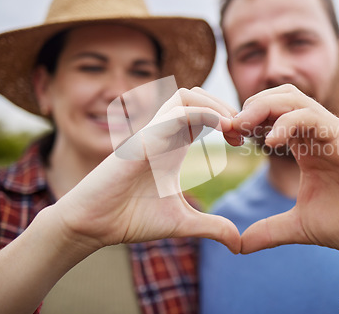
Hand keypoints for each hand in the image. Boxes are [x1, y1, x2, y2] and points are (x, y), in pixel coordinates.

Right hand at [52, 87, 241, 253]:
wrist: (94, 224)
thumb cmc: (131, 218)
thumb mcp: (183, 223)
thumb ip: (212, 227)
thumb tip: (238, 243)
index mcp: (174, 147)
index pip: (203, 115)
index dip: (228, 122)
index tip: (244, 141)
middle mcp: (164, 135)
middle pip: (197, 96)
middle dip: (225, 106)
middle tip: (242, 131)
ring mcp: (152, 133)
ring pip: (186, 95)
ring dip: (214, 104)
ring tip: (232, 127)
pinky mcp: (143, 138)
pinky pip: (176, 112)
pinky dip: (202, 113)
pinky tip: (221, 128)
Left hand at [232, 84, 338, 253]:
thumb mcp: (301, 226)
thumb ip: (270, 230)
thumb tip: (238, 246)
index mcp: (305, 146)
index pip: (269, 117)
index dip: (244, 123)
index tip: (226, 138)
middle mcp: (316, 133)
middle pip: (276, 98)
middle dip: (247, 108)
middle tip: (227, 129)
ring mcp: (332, 132)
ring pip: (291, 98)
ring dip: (261, 107)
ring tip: (241, 127)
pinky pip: (311, 116)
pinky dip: (287, 123)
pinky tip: (270, 143)